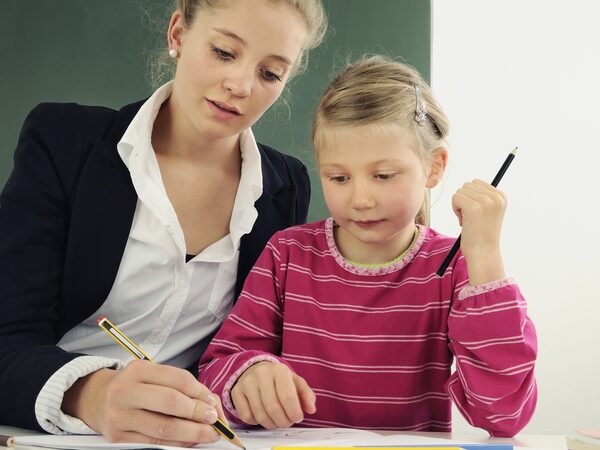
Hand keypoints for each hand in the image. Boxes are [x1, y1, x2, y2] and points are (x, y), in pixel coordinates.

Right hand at [62, 360, 225, 446]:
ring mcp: (120, 416)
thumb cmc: (135, 387)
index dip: (200, 392)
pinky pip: (155, 443)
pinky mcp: (119, 438)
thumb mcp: (153, 376)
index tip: (212, 402)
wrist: (98, 400)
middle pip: (171, 402)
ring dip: (193, 433)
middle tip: (213, 420)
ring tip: (208, 434)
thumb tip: (210, 404)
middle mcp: (126, 391)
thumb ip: (181, 386)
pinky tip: (189, 441)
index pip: (178, 379)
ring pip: (165, 428)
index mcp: (138, 370)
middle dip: (198, 413)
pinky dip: (178, 443)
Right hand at [231, 361, 315, 428]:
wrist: (256, 370)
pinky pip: (246, 416)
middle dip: (283, 421)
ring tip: (277, 421)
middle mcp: (261, 374)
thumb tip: (311, 409)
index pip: (288, 396)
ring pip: (260, 414)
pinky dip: (256, 422)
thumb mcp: (296, 382)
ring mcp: (247, 383)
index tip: (298, 418)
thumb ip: (306, 395)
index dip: (294, 412)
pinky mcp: (236, 392)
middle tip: (287, 422)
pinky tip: (262, 415)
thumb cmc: (279, 379)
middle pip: (273, 408)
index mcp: (279, 370)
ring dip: (271, 424)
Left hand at [452, 179, 506, 283]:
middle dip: (464, 201)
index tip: (478, 214)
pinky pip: (455, 198)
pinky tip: (464, 223)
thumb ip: (483, 197)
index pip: (476, 183)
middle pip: (467, 186)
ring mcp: (485, 201)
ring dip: (459, 206)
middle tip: (472, 219)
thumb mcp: (488, 212)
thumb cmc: (482, 235)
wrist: (483, 254)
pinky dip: (455, 210)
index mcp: (501, 196)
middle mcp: (496, 197)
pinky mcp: (473, 207)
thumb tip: (470, 184)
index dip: (471, 198)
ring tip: (469, 221)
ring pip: (460, 192)